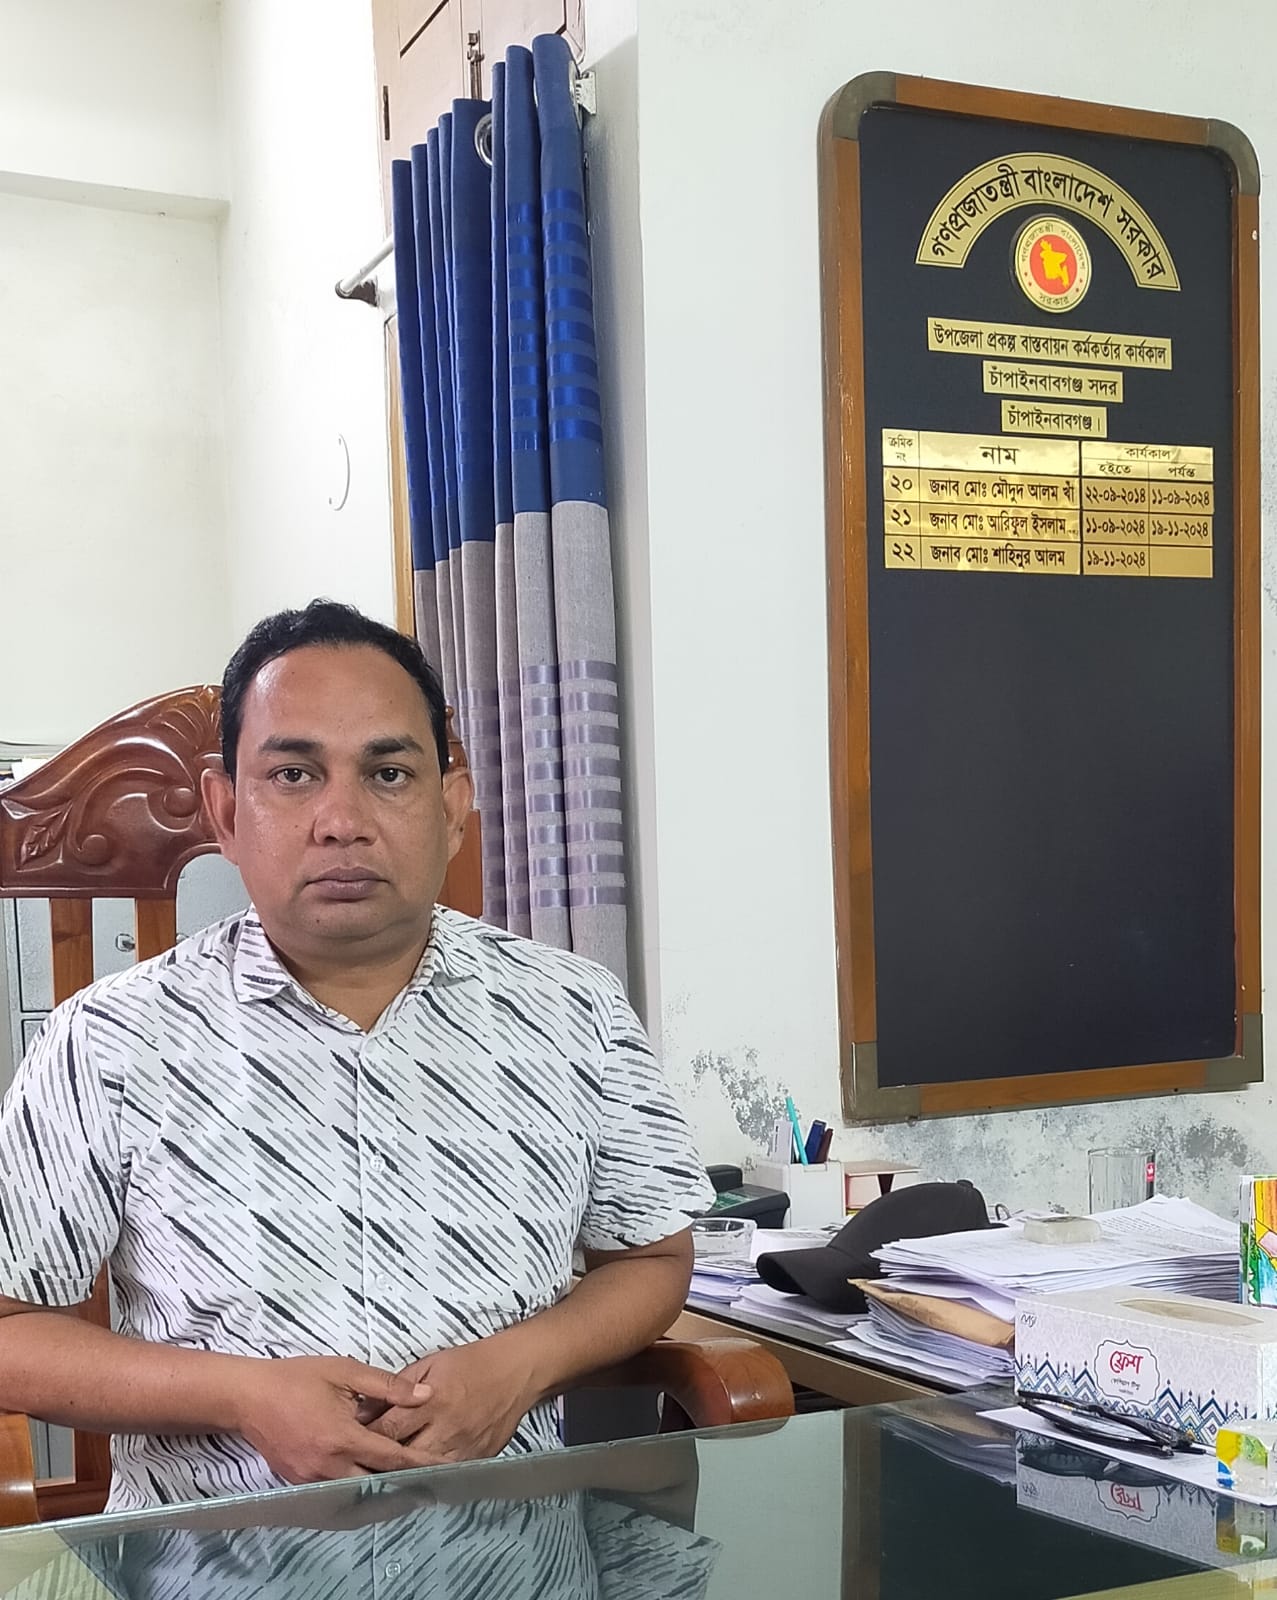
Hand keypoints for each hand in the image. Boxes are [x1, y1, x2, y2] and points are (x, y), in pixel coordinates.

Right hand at [234, 1354, 434, 1484]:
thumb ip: (387, 1385)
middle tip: (430, 1474)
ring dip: (380, 1484)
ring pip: (356, 1490)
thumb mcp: (345, 1371)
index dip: (420, 1462)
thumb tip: (425, 1394)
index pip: (391, 1457)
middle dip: (403, 1480)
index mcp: (343, 1437)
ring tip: (406, 1477)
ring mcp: (311, 1479)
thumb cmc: (298, 1378)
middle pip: (376, 1482)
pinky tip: (369, 1474)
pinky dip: (355, 1484)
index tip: (444, 1465)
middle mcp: (328, 1466)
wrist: (249, 1396)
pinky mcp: (299, 1482)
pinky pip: (335, 1490)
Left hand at [368, 1336, 539, 1465]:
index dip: (366, 1438)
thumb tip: (368, 1407)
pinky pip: (448, 1474)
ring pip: (424, 1471)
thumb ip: (399, 1385)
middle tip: (360, 1465)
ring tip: (383, 1476)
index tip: (351, 1443)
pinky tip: (417, 1477)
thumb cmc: (472, 1362)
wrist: (516, 1370)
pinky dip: (431, 1476)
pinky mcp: (478, 1457)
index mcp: (431, 1400)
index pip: (388, 1429)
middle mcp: (446, 1427)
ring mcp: (463, 1446)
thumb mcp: (431, 1362)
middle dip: (380, 1461)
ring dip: (403, 1473)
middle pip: (403, 1456)